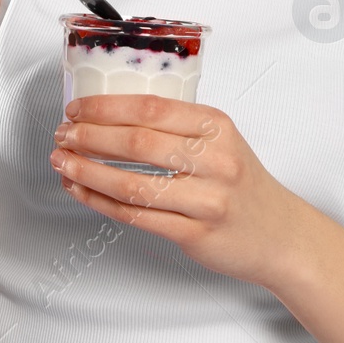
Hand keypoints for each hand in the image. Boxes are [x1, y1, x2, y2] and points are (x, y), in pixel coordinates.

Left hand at [49, 95, 308, 287]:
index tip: (77, 108)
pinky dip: (102, 202)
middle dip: (89, 137)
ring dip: (88, 172)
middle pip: (137, 143)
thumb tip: (111, 113)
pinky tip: (83, 192)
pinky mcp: (195, 234)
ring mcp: (206, 200)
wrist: (280, 235)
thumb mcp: (222, 140)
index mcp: (216, 127)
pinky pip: (137, 216)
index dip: (106, 107)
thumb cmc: (243, 183)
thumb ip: (178, 125)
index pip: (151, 108)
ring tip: (63, 163)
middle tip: (63, 135)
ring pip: (132, 183)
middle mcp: (214, 161)